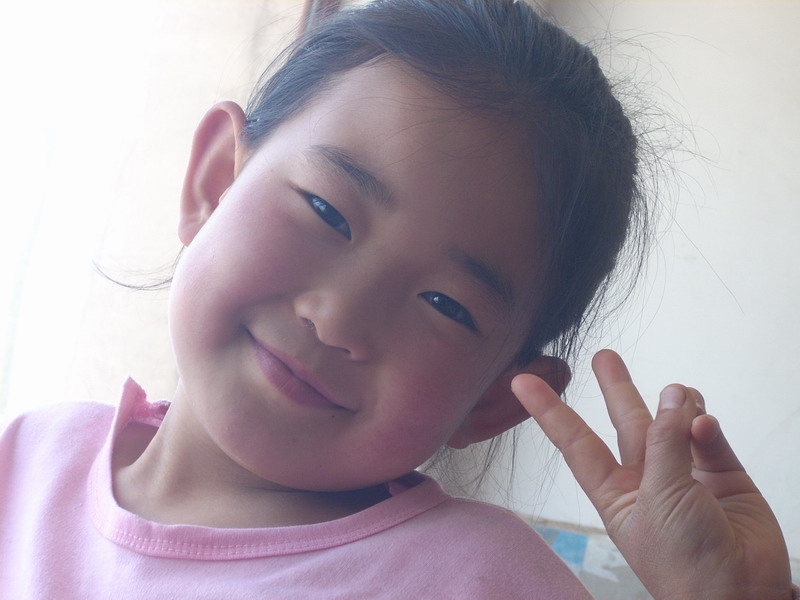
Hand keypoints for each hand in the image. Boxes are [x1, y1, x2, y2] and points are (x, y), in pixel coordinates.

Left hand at [512, 349, 791, 599]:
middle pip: (626, 423)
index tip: (522, 382)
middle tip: (604, 356)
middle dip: (617, 388)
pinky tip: (703, 421)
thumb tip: (674, 396)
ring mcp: (686, 475)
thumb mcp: (660, 498)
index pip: (574, 441)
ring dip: (674, 403)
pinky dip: (706, 425)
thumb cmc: (684, 563)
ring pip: (672, 423)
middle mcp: (647, 479)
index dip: (549, 410)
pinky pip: (709, 436)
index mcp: (615, 492)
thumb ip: (665, 443)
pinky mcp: (722, 474)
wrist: (742, 596)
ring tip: (679, 394)